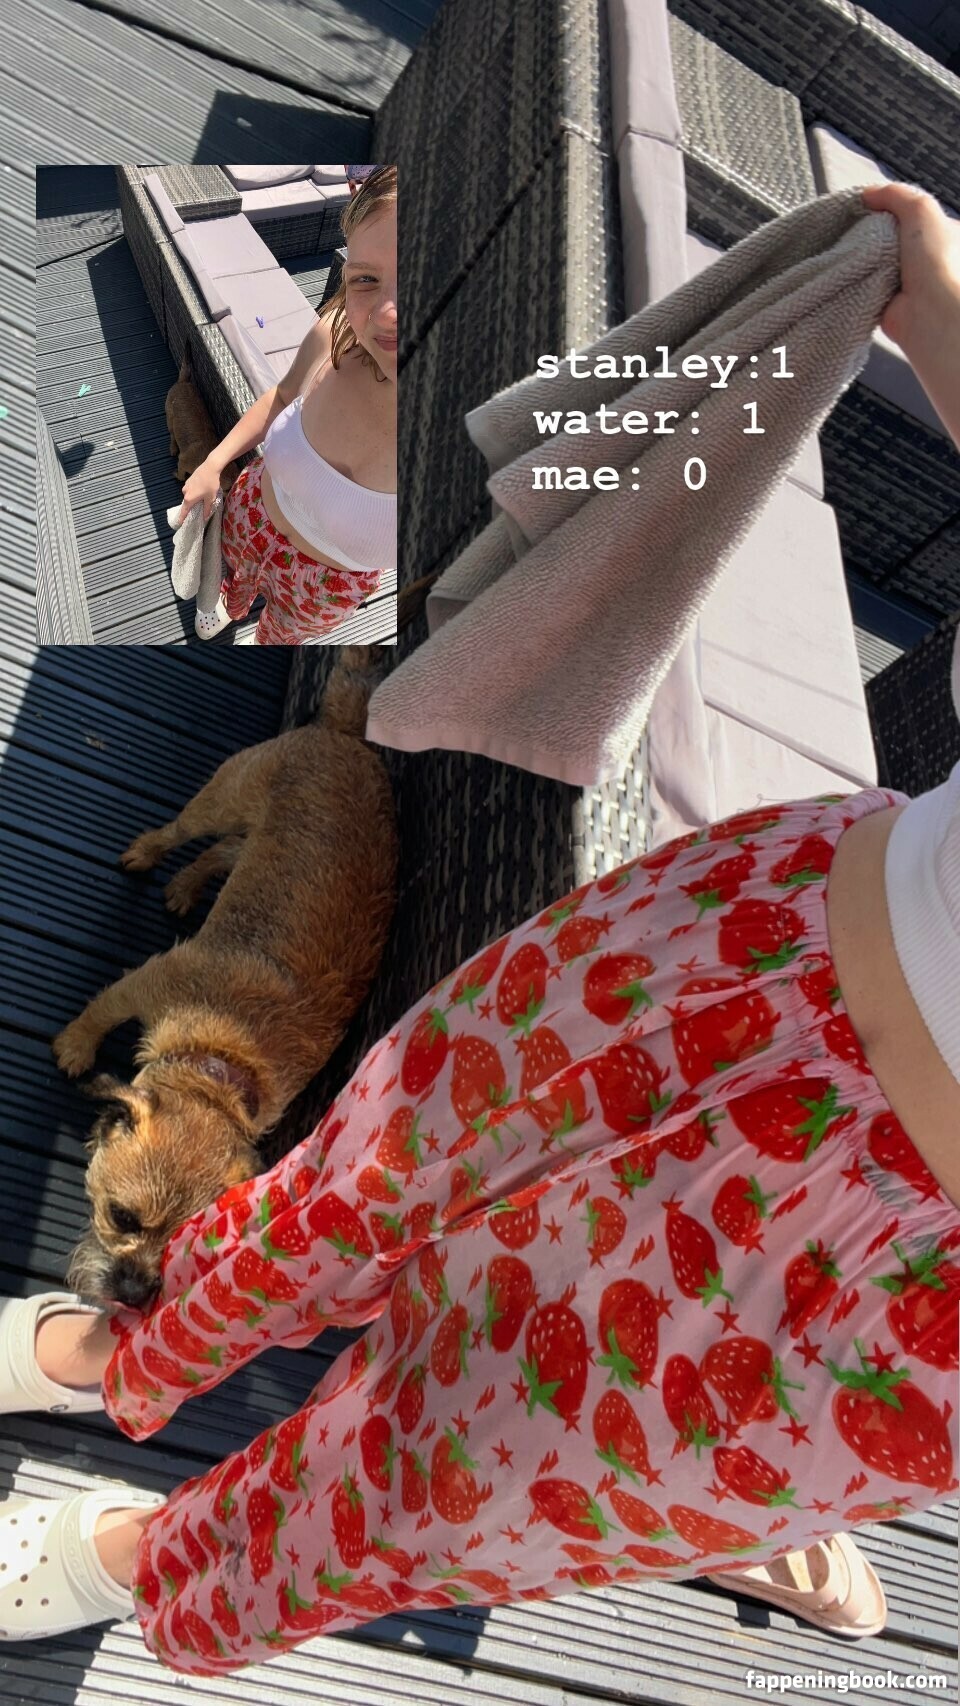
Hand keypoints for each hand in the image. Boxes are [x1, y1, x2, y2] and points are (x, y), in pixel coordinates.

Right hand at [176, 458, 221, 526]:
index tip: (179, 523)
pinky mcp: (188, 480)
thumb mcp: (211, 498)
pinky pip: (190, 489)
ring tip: (202, 498)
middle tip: (196, 510)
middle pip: (187, 503)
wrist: (210, 467)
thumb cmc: (211, 484)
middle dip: (191, 507)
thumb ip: (207, 509)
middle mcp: (185, 492)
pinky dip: (194, 492)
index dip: (181, 518)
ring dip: (194, 498)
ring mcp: (186, 485)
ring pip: (189, 495)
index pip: (184, 511)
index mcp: (189, 499)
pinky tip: (201, 490)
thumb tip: (205, 517)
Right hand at [861, 181, 959, 351]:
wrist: (929, 311)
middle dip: (875, 234)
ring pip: (879, 262)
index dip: (892, 209)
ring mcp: (908, 282)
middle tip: (856, 229)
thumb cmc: (937, 261)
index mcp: (944, 234)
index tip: (869, 207)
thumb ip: (894, 195)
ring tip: (851, 250)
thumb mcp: (921, 209)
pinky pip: (868, 285)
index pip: (915, 216)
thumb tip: (867, 194)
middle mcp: (928, 259)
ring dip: (865, 258)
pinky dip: (859, 281)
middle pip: (893, 239)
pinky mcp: (889, 303)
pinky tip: (850, 273)